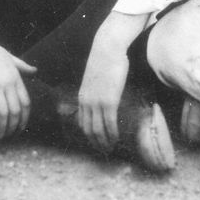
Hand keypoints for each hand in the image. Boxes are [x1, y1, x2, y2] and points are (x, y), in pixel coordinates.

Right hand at [0, 33, 35, 138]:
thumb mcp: (9, 56)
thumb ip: (22, 66)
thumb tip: (35, 71)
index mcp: (16, 76)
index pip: (26, 102)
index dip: (25, 118)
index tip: (20, 128)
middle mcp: (8, 82)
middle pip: (15, 111)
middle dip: (13, 127)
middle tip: (7, 136)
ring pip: (3, 113)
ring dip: (1, 128)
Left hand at [75, 38, 130, 154]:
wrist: (107, 48)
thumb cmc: (104, 60)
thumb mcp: (94, 78)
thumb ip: (95, 91)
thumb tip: (101, 99)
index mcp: (82, 97)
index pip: (83, 124)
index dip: (90, 136)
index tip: (97, 143)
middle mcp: (87, 102)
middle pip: (89, 130)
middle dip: (97, 143)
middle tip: (105, 151)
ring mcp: (97, 102)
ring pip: (99, 130)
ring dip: (105, 141)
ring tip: (111, 148)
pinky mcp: (109, 100)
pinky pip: (110, 123)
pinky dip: (113, 134)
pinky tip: (117, 138)